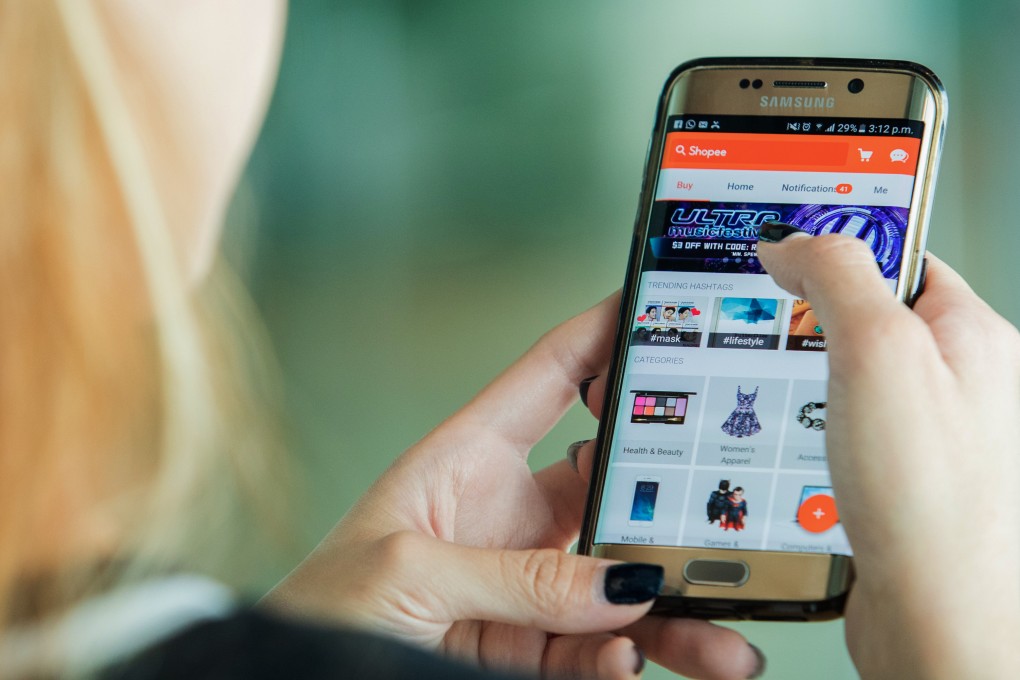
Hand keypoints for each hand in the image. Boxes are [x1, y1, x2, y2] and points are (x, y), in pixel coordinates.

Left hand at [263, 293, 762, 679]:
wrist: (292, 676)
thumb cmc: (321, 604)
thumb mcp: (407, 570)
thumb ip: (513, 576)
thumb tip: (619, 584)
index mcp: (469, 457)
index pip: (550, 379)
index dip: (604, 336)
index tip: (663, 307)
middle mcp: (508, 513)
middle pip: (613, 492)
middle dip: (672, 508)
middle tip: (727, 523)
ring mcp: (524, 581)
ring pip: (619, 586)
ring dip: (672, 611)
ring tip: (725, 641)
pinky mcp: (529, 644)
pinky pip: (594, 648)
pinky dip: (620, 659)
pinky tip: (625, 661)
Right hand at [754, 231, 1019, 678]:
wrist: (944, 628)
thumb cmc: (933, 505)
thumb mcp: (877, 352)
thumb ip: (836, 277)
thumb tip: (793, 241)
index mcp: (974, 336)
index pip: (901, 259)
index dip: (840, 252)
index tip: (787, 257)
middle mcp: (964, 385)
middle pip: (871, 321)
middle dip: (815, 331)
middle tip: (782, 345)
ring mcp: (936, 438)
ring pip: (853, 384)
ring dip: (811, 391)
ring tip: (796, 409)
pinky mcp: (906, 484)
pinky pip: (848, 437)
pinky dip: (815, 439)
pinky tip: (805, 456)